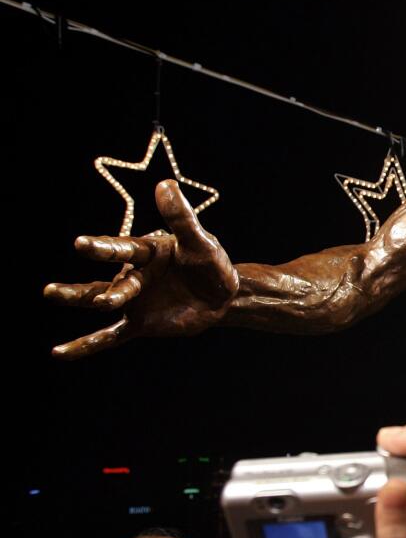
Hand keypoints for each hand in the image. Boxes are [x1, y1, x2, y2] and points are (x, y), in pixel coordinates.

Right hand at [44, 180, 237, 359]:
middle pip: (111, 280)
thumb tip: (165, 185)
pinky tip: (59, 352)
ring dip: (78, 298)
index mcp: (147, 251)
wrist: (222, 295)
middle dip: (96, 288)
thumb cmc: (211, 263)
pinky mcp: (138, 323)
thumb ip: (182, 218)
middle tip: (59, 289)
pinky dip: (86, 345)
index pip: (123, 248)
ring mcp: (134, 300)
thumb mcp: (201, 242)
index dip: (104, 247)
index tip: (81, 244)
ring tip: (51, 292)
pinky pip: (109, 336)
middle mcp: (134, 274)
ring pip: (100, 300)